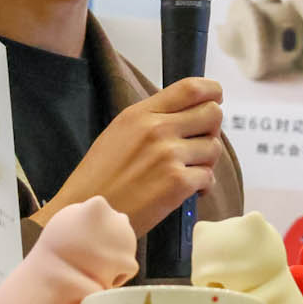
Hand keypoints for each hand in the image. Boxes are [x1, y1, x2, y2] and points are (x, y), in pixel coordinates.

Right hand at [35, 77, 221, 233]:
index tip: (216, 99)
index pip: (191, 88)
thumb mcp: (119, 134)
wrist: (86, 215)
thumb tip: (190, 113)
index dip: (212, 91)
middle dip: (211, 130)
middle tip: (197, 146)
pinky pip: (208, 177)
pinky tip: (185, 191)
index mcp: (140, 114)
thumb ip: (153, 119)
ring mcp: (168, 155)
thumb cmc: (100, 179)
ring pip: (214, 147)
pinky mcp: (177, 183)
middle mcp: (156, 129)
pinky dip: (202, 186)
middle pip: (212, 114)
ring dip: (205, 162)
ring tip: (185, 172)